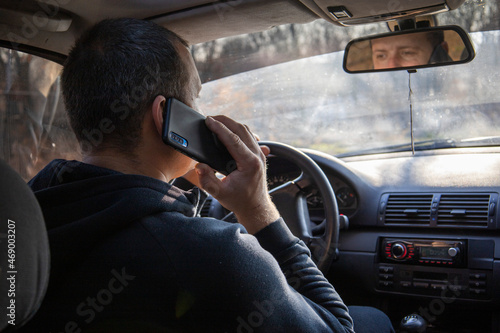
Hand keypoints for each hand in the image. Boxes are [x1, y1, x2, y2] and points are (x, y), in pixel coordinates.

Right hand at [194, 115, 278, 233]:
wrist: (255, 207)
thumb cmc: (239, 201)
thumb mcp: (220, 194)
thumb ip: (207, 180)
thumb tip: (200, 166)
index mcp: (249, 163)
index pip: (233, 139)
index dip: (219, 128)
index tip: (208, 121)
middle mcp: (257, 156)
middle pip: (241, 129)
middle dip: (225, 121)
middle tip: (210, 118)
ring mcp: (260, 154)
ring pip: (246, 131)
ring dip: (231, 124)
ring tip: (216, 122)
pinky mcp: (258, 154)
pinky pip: (249, 136)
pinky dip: (237, 130)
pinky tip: (228, 131)